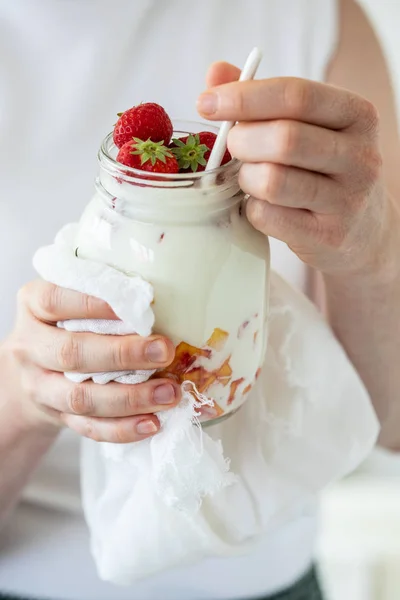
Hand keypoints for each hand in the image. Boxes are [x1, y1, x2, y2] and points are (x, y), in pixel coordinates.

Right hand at [3, 280, 178, 442]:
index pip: (55, 301)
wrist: (33, 364)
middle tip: (164, 352)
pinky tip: (152, 423)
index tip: (136, 306)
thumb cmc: (66, 320)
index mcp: (33, 305)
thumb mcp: (72, 296)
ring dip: (130, 398)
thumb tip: (158, 301)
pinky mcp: (56, 415)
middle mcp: (29, 346)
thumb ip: (103, 294)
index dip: (94, 305)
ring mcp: (39, 385)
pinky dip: (122, 428)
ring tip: (168, 393)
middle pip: (71, 353)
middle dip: (123, 355)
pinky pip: (89, 427)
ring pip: (81, 397)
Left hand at [198, 63, 396, 276]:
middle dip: (242, 141)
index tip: (207, 102)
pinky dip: (252, 209)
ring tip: (248, 178)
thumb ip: (263, 99)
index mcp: (356, 115)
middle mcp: (359, 156)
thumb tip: (215, 73)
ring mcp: (347, 200)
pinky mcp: (328, 236)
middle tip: (232, 147)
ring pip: (274, 181)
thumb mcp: (308, 127)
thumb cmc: (324, 169)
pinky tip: (260, 205)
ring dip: (245, 178)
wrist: (363, 230)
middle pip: (285, 138)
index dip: (245, 97)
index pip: (297, 96)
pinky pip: (270, 217)